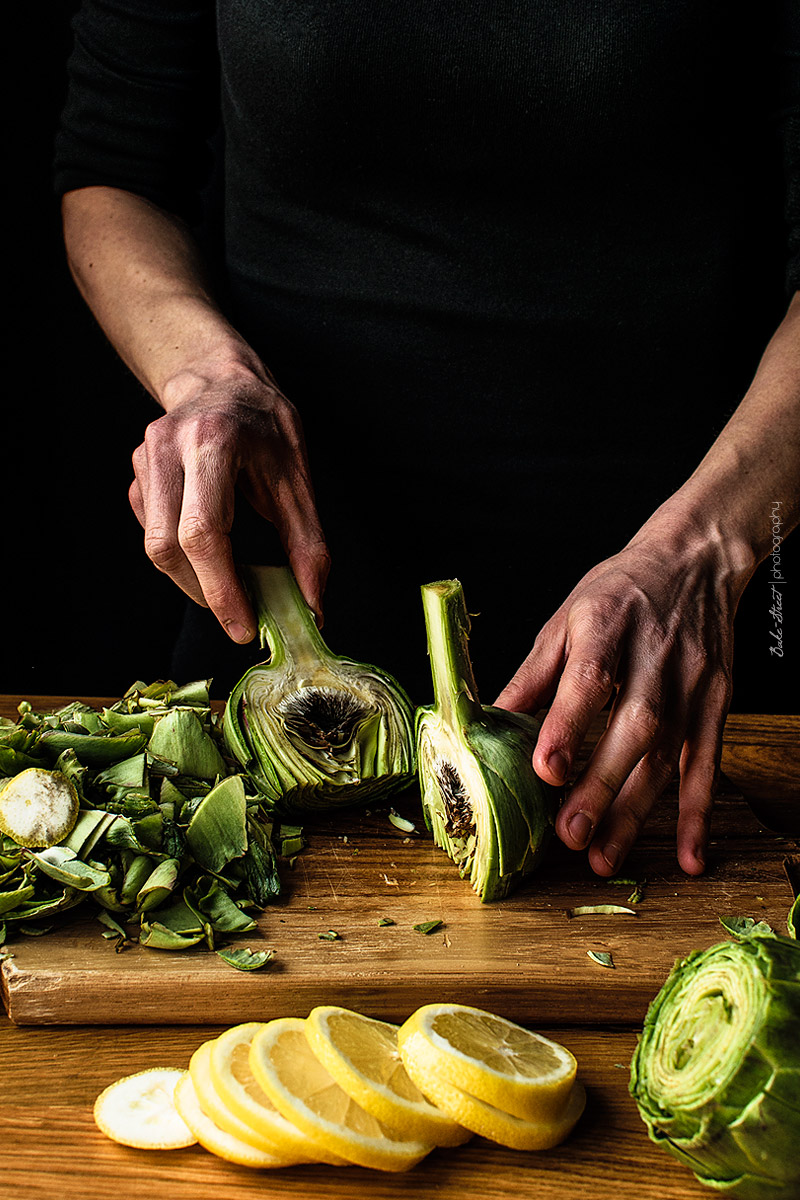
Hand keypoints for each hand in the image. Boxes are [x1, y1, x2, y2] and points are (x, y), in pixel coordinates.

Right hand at [128, 367, 329, 640]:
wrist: (221, 379)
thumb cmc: (265, 425)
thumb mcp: (298, 478)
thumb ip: (307, 544)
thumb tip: (314, 605)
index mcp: (213, 443)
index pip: (203, 533)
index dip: (221, 589)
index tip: (243, 627)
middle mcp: (168, 449)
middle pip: (166, 546)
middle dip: (204, 593)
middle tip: (241, 618)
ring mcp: (145, 461)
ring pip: (154, 546)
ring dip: (192, 580)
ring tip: (231, 587)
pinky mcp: (137, 475)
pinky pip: (152, 533)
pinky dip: (183, 557)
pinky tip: (211, 552)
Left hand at [494, 522, 752, 875]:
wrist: (694, 560)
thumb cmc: (619, 592)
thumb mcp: (566, 618)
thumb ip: (532, 675)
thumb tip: (488, 723)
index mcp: (605, 626)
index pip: (588, 679)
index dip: (568, 725)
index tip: (545, 769)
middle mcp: (653, 655)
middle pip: (634, 726)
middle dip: (601, 785)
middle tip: (569, 835)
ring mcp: (691, 681)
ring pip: (668, 754)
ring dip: (637, 810)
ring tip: (603, 856)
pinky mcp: (716, 701)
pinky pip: (709, 762)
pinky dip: (699, 811)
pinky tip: (689, 854)